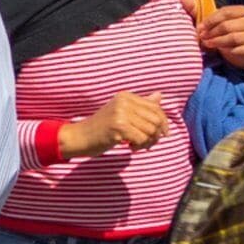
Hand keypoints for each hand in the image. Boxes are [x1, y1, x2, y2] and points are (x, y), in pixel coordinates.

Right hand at [56, 92, 173, 158]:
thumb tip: (159, 95)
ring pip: (150, 131)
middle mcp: (124, 102)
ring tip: (137, 146)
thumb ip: (141, 105)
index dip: (163, 123)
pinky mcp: (118, 127)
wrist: (80, 136)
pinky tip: (130, 148)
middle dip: (156, 135)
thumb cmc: (102, 127)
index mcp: (126, 96)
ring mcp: (120, 114)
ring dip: (147, 142)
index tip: (161, 135)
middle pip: (156, 120)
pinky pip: (141, 139)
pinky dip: (139, 147)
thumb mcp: (122, 112)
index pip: (156, 108)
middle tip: (146, 144)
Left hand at [197, 3, 243, 66]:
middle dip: (212, 33)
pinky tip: (225, 52)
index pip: (226, 12)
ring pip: (235, 38)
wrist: (239, 55)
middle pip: (229, 25)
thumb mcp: (212, 23)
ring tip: (210, 45)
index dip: (210, 21)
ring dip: (219, 42)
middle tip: (203, 39)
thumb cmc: (225, 36)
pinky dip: (232, 51)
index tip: (199, 28)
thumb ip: (196, 9)